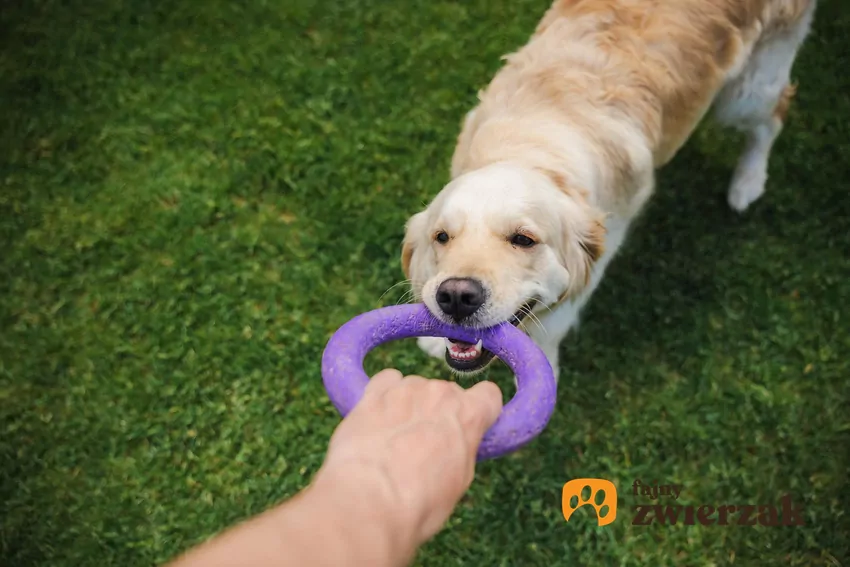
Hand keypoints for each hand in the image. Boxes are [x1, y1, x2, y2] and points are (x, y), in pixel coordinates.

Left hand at [313, 369, 502, 551]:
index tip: (466, 428)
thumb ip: (460, 449)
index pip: (488, 395)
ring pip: (415, 388)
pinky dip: (384, 395)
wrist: (372, 498)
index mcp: (469, 415)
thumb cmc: (420, 500)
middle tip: (422, 444)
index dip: (478, 412)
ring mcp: (406, 389)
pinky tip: (377, 418)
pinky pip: (386, 381)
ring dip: (409, 405)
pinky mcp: (374, 393)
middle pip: (446, 393)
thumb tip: (451, 445)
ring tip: (393, 438)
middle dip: (438, 413)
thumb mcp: (458, 480)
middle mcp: (440, 393)